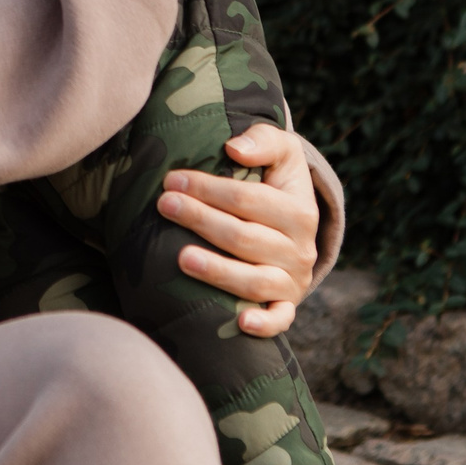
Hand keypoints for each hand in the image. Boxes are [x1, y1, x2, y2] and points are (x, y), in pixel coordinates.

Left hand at [158, 123, 320, 336]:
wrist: (294, 226)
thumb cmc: (276, 182)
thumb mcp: (282, 153)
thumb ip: (263, 140)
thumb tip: (234, 149)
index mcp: (300, 210)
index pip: (249, 199)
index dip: (210, 188)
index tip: (172, 179)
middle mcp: (300, 249)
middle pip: (245, 237)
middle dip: (201, 220)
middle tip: (165, 205)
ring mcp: (292, 281)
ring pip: (255, 281)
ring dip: (218, 271)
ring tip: (181, 257)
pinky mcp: (285, 305)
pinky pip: (279, 320)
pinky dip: (264, 324)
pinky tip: (241, 323)